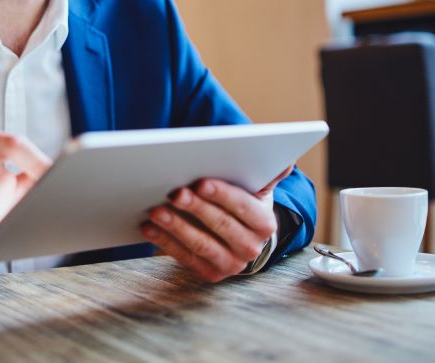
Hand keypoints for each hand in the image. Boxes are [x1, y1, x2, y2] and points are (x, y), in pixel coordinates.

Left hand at [140, 165, 293, 282]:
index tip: (200, 182)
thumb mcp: (257, 189)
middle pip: (220, 225)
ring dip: (176, 226)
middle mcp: (251, 247)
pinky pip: (183, 257)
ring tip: (155, 210)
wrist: (240, 237)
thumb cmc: (243, 204)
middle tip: (174, 193)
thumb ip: (267, 175)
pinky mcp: (209, 273)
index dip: (221, 194)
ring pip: (200, 243)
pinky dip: (164, 241)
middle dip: (195, 207)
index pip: (242, 206)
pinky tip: (149, 227)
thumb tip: (286, 162)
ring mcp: (230, 264)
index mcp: (264, 223)